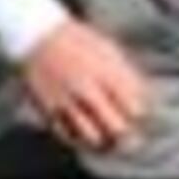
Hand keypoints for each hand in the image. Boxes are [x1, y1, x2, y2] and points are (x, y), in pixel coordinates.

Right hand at [16, 18, 146, 155]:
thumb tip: (142, 99)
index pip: (134, 109)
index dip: (138, 115)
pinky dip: (79, 140)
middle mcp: (87, 90)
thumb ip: (126, 75)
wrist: (36, 36)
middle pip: (117, 128)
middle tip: (127, 134)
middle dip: (126, 135)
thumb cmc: (77, 41)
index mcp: (106, 74)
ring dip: (104, 141)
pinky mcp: (49, 110)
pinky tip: (84, 136)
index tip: (136, 114)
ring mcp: (67, 103)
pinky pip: (68, 136)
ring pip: (93, 137)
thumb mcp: (108, 50)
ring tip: (106, 140)